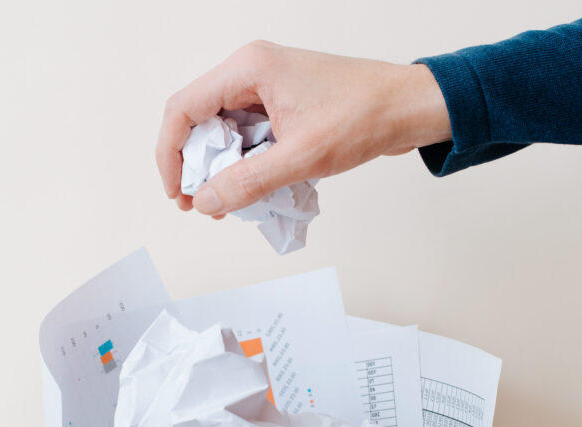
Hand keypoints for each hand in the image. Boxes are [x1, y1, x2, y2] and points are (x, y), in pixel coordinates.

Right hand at [156, 41, 450, 217]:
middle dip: (197, 165)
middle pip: (199, 119)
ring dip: (223, 168)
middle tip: (203, 204)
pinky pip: (248, 133)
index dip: (171, 154)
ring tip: (229, 203)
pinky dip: (246, 162)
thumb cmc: (365, 117)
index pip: (183, 109)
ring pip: (224, 130)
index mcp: (249, 68)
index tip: (177, 192)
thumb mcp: (301, 157)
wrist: (411, 107)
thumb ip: (248, 182)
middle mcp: (252, 69)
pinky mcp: (283, 101)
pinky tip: (255, 189)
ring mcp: (267, 85)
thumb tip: (206, 201)